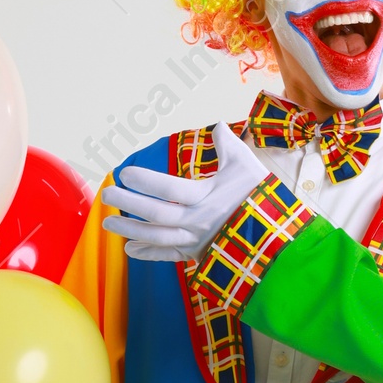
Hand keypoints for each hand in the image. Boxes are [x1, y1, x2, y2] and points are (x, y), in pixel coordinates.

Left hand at [100, 120, 264, 260]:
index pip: (168, 188)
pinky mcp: (198, 254)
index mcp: (207, 196)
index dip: (144, 181)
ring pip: (157, 238)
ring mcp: (196, 240)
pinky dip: (149, 255)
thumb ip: (228, 145)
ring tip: (108, 224)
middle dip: (128, 205)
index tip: (124, 173)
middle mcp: (198, 221)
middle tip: (106, 195)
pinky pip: (169, 256)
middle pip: (155, 214)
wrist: (277, 235)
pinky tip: (130, 250)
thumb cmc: (260, 196)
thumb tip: (218, 126)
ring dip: (130, 231)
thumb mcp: (247, 165)